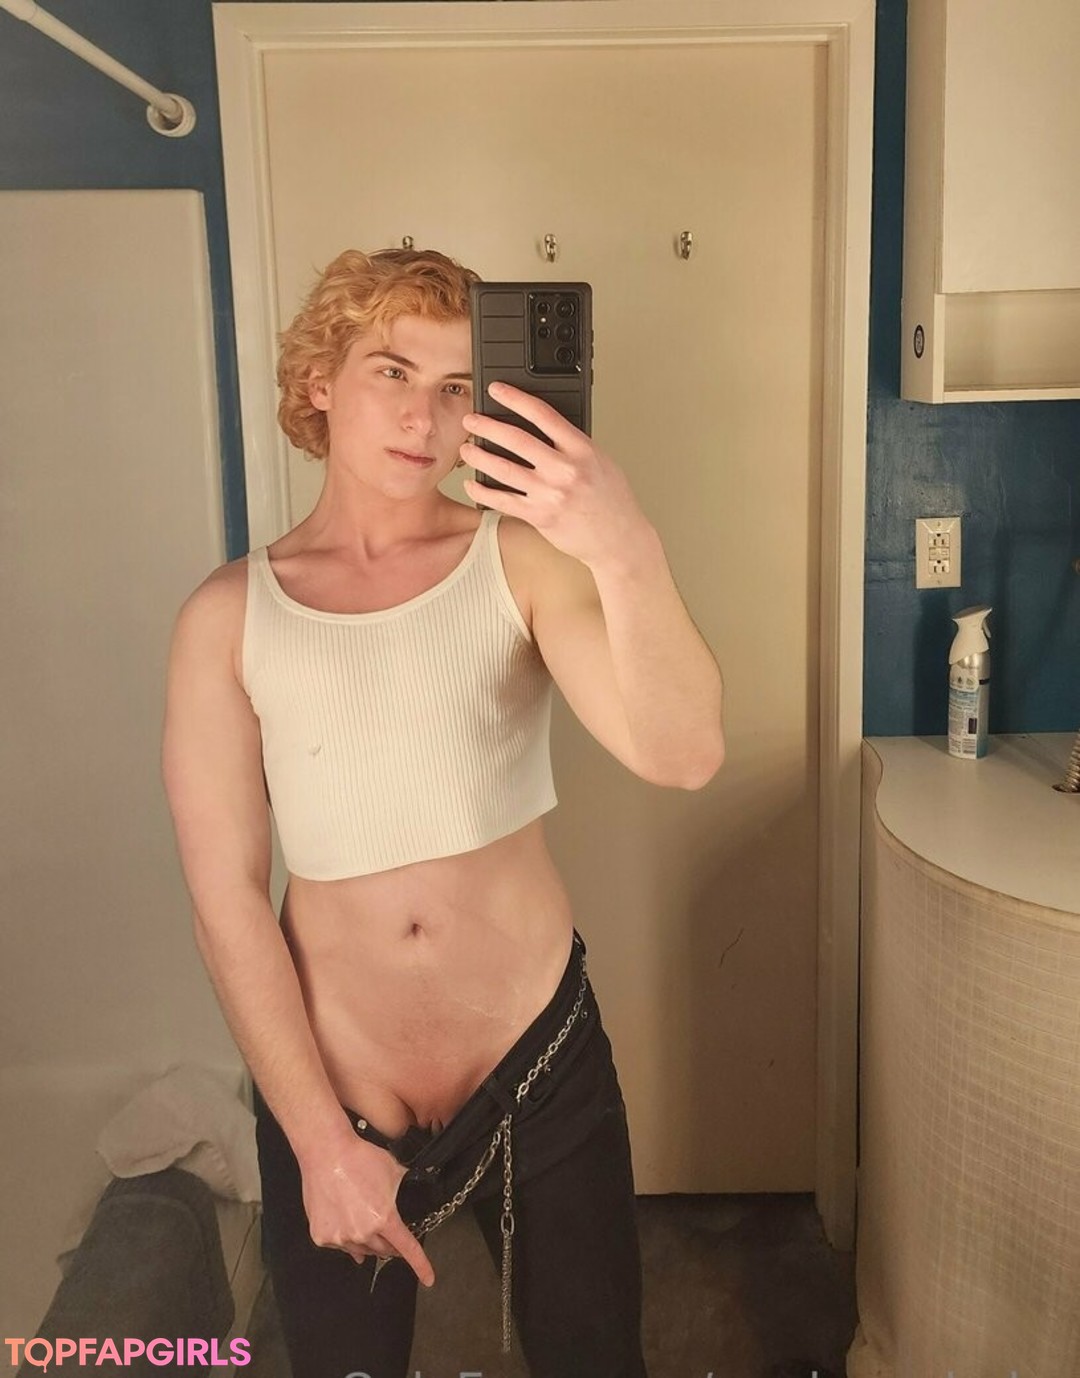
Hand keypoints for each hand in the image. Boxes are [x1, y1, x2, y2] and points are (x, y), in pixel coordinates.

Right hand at [299, 1135, 434, 1286]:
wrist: (326, 1152)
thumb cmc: (360, 1158)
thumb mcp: (394, 1171)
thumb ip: (406, 1187)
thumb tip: (416, 1191)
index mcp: (385, 1218)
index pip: (408, 1249)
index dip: (421, 1265)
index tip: (429, 1279)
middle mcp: (363, 1233)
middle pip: (384, 1250)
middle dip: (390, 1243)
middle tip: (386, 1226)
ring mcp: (340, 1237)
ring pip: (362, 1250)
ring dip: (367, 1240)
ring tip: (362, 1218)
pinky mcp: (322, 1237)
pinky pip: (340, 1245)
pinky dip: (346, 1238)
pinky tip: (345, 1221)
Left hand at [461, 381, 651, 569]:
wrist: (619, 539)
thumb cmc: (612, 501)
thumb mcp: (601, 461)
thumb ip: (574, 445)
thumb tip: (547, 430)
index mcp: (582, 449)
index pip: (542, 414)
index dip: (515, 398)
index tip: (498, 390)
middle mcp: (565, 469)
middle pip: (517, 439)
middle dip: (488, 426)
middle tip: (471, 420)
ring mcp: (551, 494)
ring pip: (504, 469)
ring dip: (480, 456)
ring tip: (467, 449)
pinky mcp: (540, 516)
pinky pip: (504, 501)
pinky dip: (483, 491)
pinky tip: (472, 484)